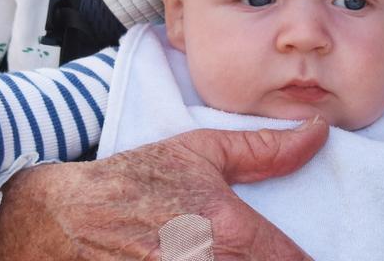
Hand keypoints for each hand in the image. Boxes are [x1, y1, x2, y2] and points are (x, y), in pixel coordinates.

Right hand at [0, 116, 329, 259]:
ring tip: (223, 249)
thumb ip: (265, 149)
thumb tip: (317, 133)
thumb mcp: (200, 150)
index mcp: (228, 230)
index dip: (306, 259)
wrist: (66, 217)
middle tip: (263, 246)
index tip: (308, 252)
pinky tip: (206, 256)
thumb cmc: (133, 181)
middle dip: (269, 259)